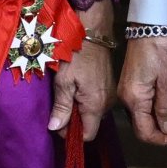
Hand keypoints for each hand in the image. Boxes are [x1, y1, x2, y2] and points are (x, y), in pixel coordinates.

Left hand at [48, 0, 114, 140]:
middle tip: (60, 105)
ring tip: (67, 93)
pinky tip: (77, 87)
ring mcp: (110, 94)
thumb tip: (55, 129)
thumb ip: (61, 107)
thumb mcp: (63, 81)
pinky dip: (86, 100)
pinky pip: (97, 102)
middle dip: (74, 120)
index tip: (59, 123)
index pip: (88, 134)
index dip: (72, 133)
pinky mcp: (110, 86)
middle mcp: (107, 103)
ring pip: (93, 113)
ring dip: (80, 109)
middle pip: (90, 124)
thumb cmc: (75, 56)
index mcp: (96, 105)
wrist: (93, 32)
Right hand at [118, 37, 166, 145]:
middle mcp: (128, 99)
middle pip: (148, 124)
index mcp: (134, 100)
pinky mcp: (136, 85)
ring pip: (152, 112)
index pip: (145, 132)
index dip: (163, 138)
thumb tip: (165, 129)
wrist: (150, 27)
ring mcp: (131, 92)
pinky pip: (151, 100)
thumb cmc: (159, 51)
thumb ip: (166, 108)